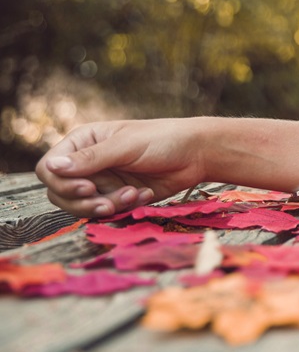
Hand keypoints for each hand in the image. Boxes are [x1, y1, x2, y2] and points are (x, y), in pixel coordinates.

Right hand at [36, 119, 209, 217]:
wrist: (197, 154)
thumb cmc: (163, 140)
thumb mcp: (126, 146)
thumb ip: (91, 159)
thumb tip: (52, 167)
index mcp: (83, 142)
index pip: (50, 168)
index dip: (62, 183)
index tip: (87, 187)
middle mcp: (88, 162)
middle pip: (60, 193)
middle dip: (83, 202)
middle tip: (107, 203)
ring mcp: (102, 180)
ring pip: (83, 206)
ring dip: (106, 205)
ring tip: (133, 195)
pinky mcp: (117, 195)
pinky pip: (107, 211)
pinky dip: (124, 207)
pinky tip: (145, 194)